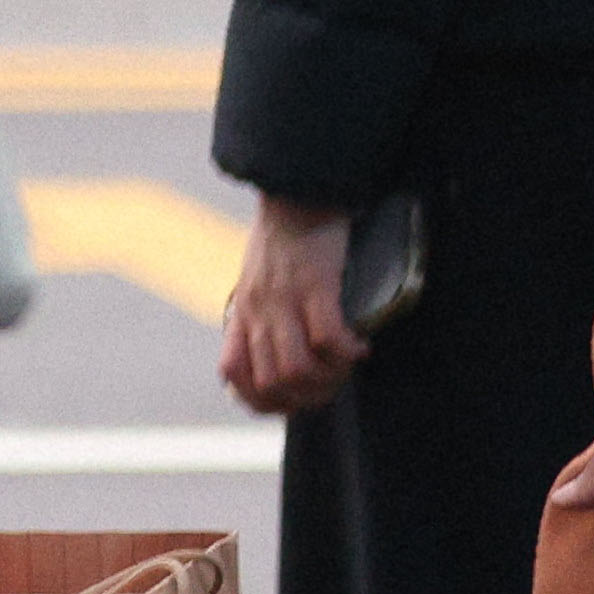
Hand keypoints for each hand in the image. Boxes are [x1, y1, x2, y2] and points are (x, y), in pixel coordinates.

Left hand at [217, 194, 365, 416]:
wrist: (298, 192)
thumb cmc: (285, 237)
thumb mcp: (258, 279)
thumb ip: (262, 314)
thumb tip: (278, 355)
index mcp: (242, 311)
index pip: (232, 375)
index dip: (261, 401)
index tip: (294, 401)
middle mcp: (257, 311)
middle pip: (271, 383)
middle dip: (307, 396)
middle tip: (334, 383)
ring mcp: (284, 299)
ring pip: (295, 370)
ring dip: (329, 379)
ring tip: (348, 366)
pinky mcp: (315, 285)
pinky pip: (327, 338)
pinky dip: (347, 352)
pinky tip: (360, 346)